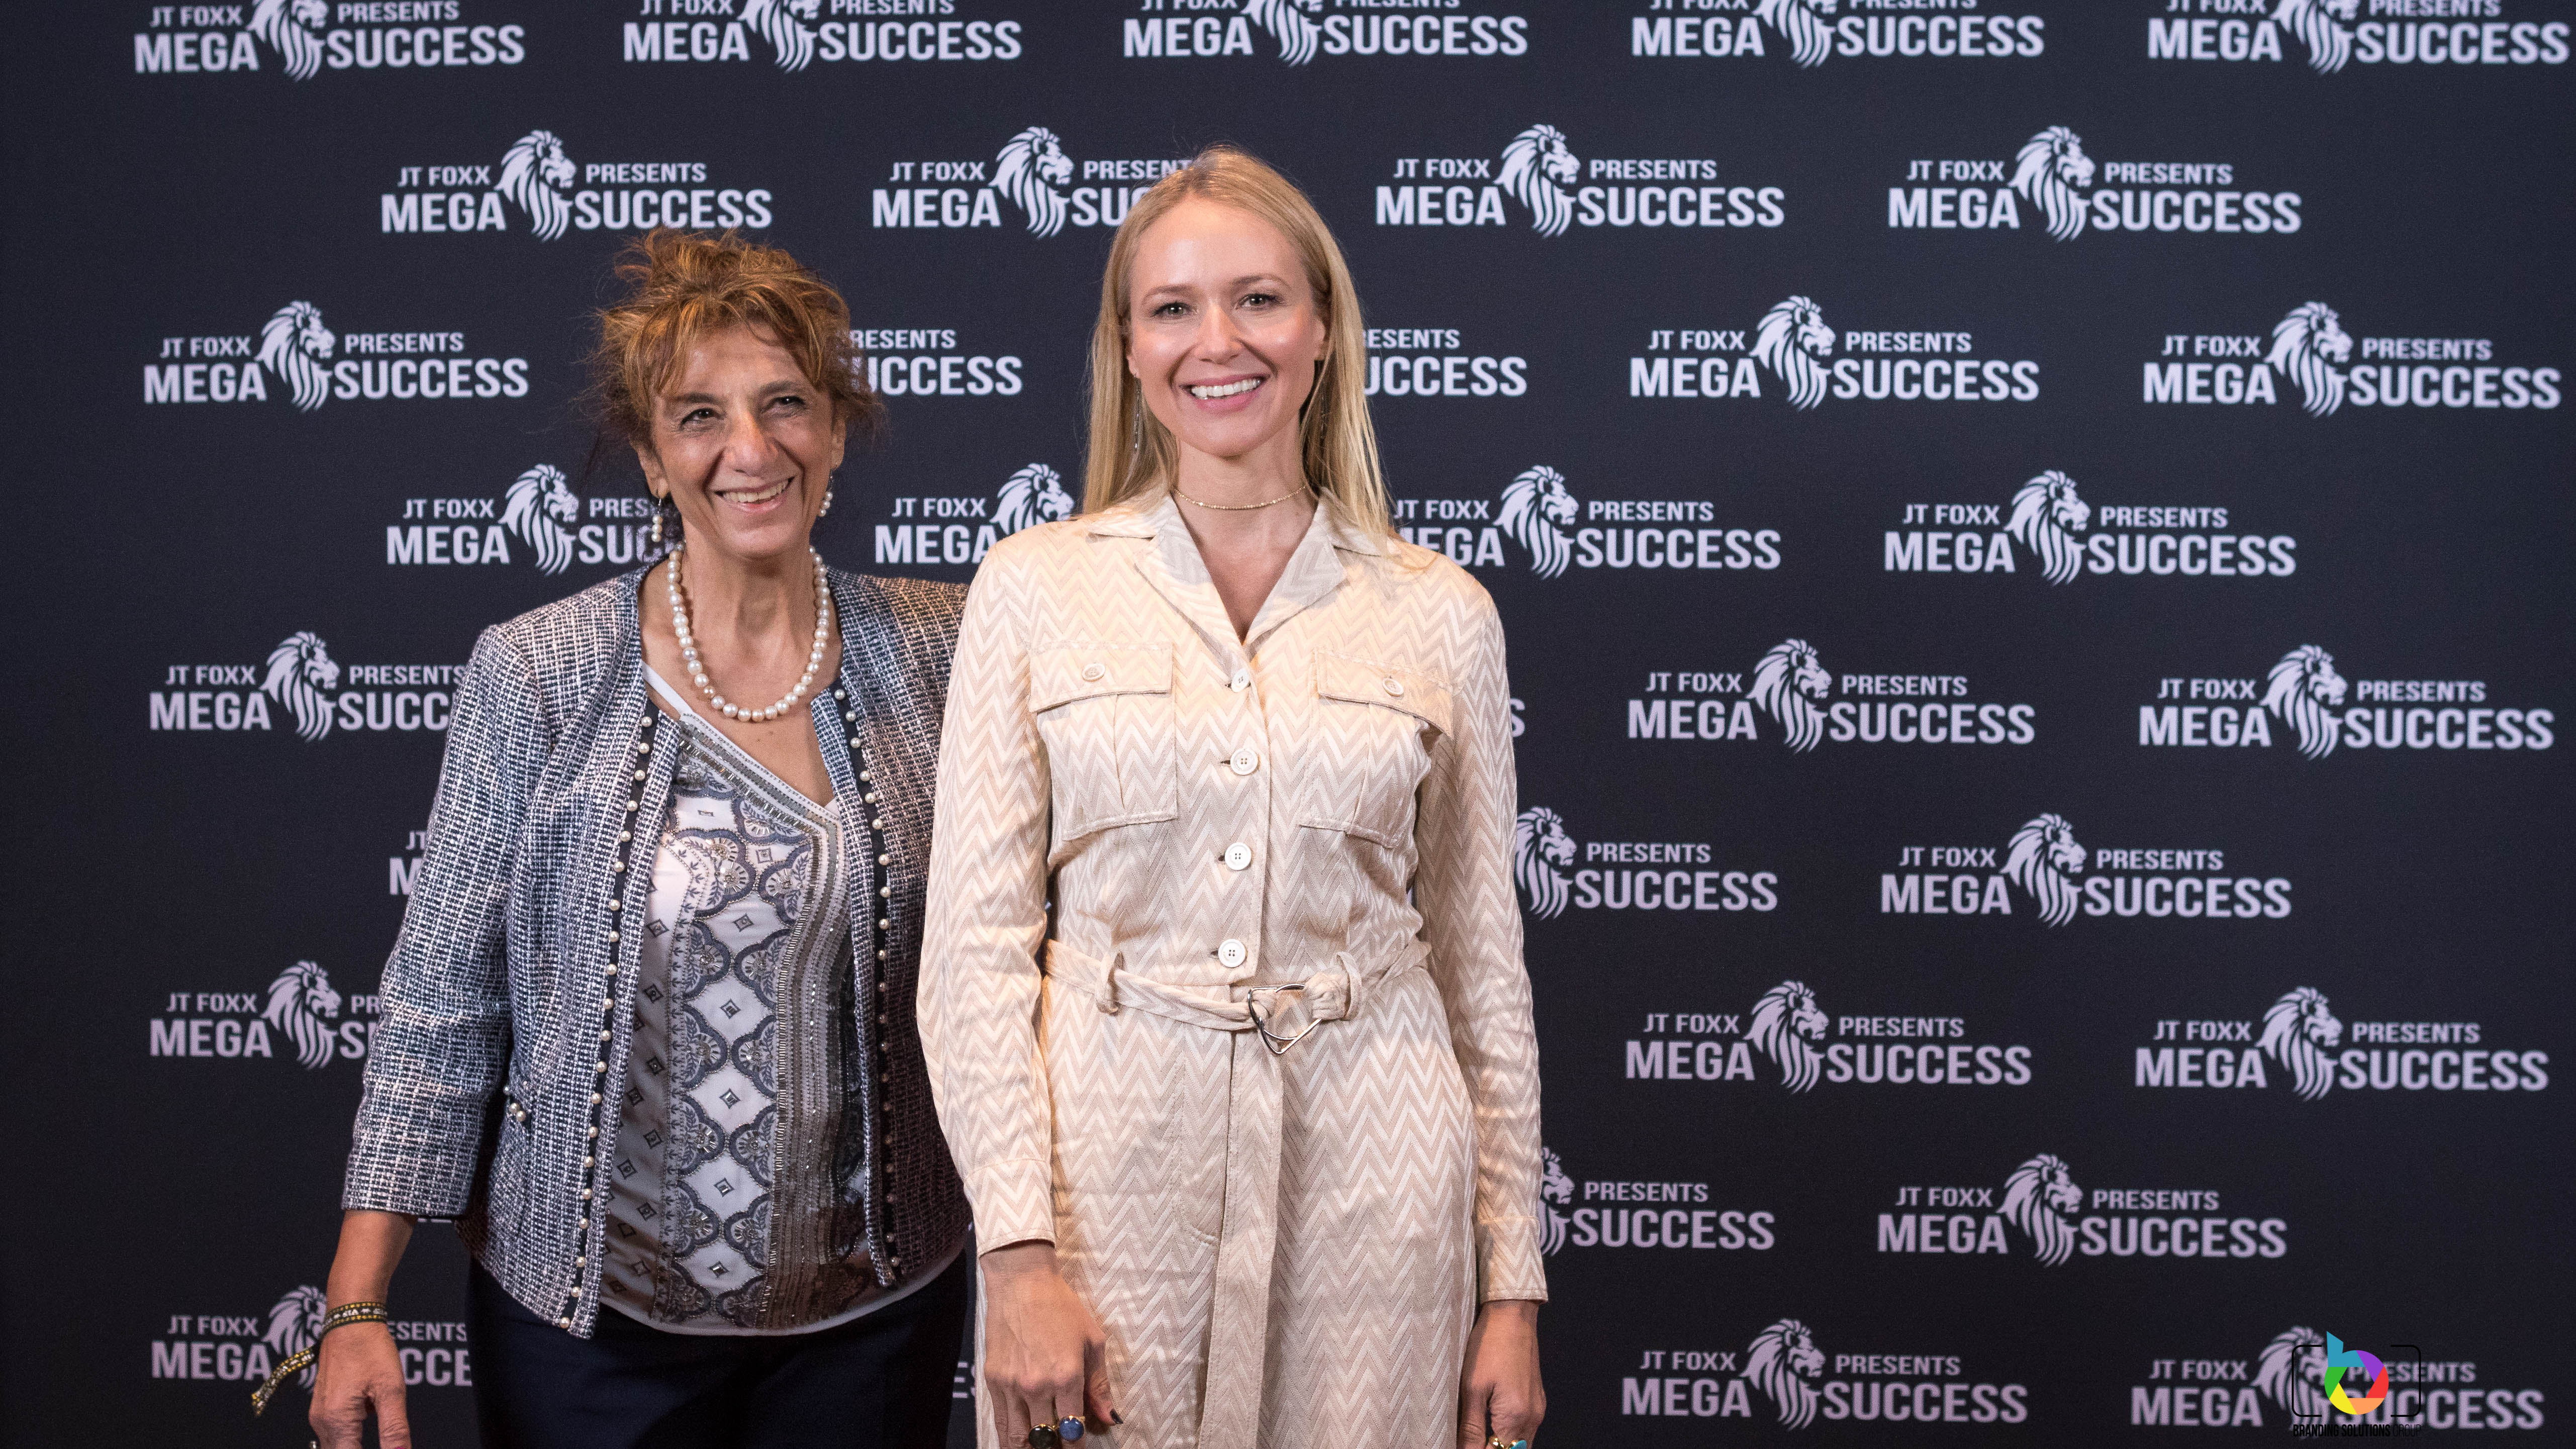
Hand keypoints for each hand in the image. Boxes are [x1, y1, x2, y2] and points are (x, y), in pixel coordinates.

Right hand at [310, 1321, 411, 1448]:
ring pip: (337, 1445)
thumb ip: (394, 1428)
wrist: (350, 1322)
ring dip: (357, 1443)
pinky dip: (353, 1431)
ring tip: (379, 1419)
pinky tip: (370, 1408)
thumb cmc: (370, 1350)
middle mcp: (322, 1422)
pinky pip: (336, 1432)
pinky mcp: (322, 1407)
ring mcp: (319, 1415)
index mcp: (337, 1421)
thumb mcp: (391, 1390)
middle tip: (387, 1438)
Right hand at [981, 1242, 1117, 1442]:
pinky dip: (1008, 1437)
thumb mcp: (1092, 1341)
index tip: (1079, 1447)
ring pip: (1017, 1437)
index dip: (1077, 1446)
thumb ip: (1099, 1385)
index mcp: (1067, 1377)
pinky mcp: (993, 1380)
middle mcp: (1037, 1386)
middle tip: (1059, 1447)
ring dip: (1029, 1448)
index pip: (1072, 1430)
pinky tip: (1018, 1441)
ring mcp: (1012, 1385)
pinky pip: (999, 1421)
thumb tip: (1109, 1418)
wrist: (1022, 1283)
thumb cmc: (1062, 1307)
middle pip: (1044, 1439)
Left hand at [1457, 1299, 1543, 1448]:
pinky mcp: (1537, 1400)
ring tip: (1478, 1437)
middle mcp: (1532, 1419)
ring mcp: (1537, 1410)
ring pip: (1520, 1444)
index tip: (1462, 1445)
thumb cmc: (1489, 1346)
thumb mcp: (1472, 1388)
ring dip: (1500, 1445)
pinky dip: (1509, 1436)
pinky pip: (1525, 1431)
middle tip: (1468, 1441)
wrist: (1513, 1315)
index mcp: (1515, 1418)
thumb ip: (1471, 1427)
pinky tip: (1492, 1428)